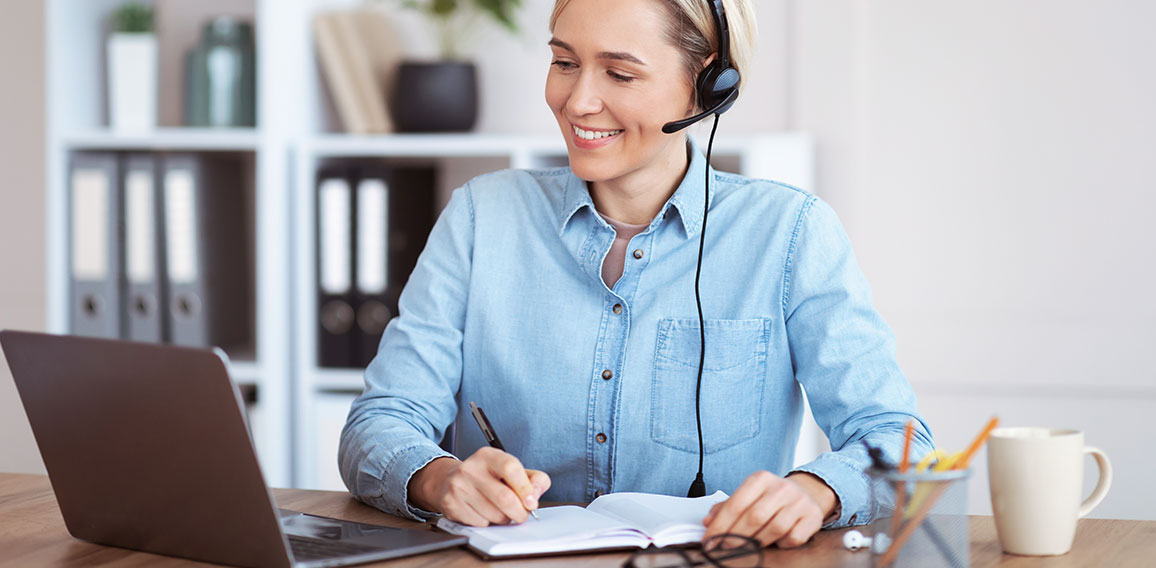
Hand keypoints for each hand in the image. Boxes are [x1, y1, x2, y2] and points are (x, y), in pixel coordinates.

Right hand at [407, 447, 550, 525]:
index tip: (532, 502)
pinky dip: (488, 523)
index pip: (511, 468)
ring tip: (500, 511)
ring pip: (494, 515)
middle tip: (522, 514)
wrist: (449, 480)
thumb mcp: (511, 470)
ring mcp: (458, 487)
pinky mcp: (451, 505)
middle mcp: (471, 469)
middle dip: (519, 512)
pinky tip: (484, 513)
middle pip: (504, 498)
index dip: (525, 488)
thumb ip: (533, 479)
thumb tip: (535, 495)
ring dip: (504, 519)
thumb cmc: (487, 476)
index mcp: (488, 455)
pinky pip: (480, 523)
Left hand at [701, 471, 835, 547]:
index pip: (736, 504)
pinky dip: (781, 544)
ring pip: (774, 529)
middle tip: (723, 547)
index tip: (709, 540)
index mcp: (761, 479)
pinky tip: (775, 542)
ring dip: (757, 542)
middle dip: (735, 536)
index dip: (720, 525)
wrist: (805, 493)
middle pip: (754, 517)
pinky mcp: (812, 517)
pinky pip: (793, 538)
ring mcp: (799, 502)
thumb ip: (727, 507)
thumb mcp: (748, 495)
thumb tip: (708, 521)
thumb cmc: (771, 497)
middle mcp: (781, 488)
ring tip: (747, 547)